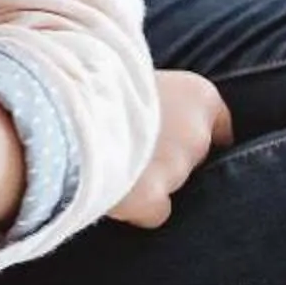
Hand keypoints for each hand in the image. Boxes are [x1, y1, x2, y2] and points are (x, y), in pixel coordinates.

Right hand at [109, 71, 232, 226]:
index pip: (218, 123)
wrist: (67, 107)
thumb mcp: (133, 73)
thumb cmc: (95, 80)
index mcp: (198, 95)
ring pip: (171, 183)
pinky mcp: (155, 197)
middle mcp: (197, 133)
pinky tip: (113, 190)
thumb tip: (147, 106)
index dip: (192, 131)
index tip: (171, 136)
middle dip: (167, 157)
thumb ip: (152, 96)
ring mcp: (178, 168)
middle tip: (130, 148)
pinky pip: (154, 211)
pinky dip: (138, 208)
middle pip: (192, 156)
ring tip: (112, 165)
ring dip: (150, 181)